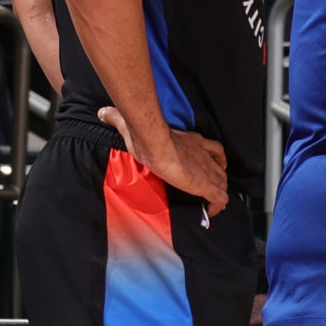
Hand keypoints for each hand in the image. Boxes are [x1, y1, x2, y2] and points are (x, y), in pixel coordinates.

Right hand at [107, 106, 230, 215]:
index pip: (213, 148)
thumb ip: (119, 119)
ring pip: (222, 183)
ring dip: (217, 192)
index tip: (213, 164)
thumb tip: (103, 113)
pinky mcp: (205, 185)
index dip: (215, 157)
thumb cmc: (147, 135)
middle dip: (217, 177)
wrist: (155, 143)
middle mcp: (203, 155)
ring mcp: (206, 171)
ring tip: (210, 202)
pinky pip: (219, 199)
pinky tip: (211, 212)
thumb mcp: (133, 125)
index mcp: (192, 140)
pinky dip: (217, 206)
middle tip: (210, 187)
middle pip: (220, 167)